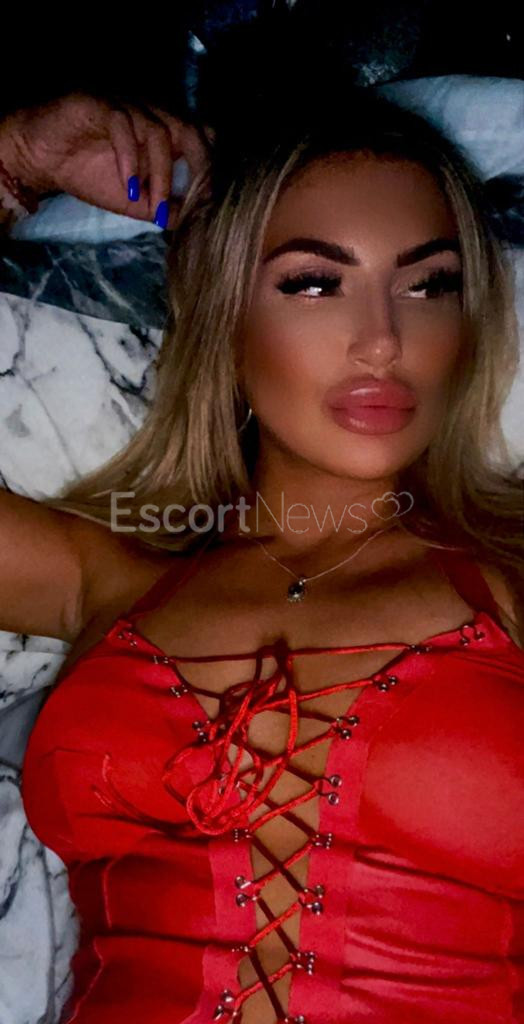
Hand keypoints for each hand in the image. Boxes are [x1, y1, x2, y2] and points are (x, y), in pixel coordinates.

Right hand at [0, 91, 209, 229]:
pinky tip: (128, 186)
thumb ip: (162, 207)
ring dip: (160, 172)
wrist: (42, 158)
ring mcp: (126, 105)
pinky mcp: (99, 103)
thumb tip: (193, 223)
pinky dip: (129, 158)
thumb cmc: (89, 173)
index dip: (210, 167)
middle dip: (197, 167)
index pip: (201, 138)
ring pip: (158, 130)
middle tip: (196, 201)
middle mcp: (150, 112)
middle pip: (188, 130)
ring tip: (153, 206)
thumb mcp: (133, 200)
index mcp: (163, 131)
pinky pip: (122, 124)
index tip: (210, 203)